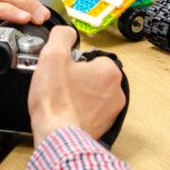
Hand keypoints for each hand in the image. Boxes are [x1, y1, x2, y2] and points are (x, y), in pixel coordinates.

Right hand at [28, 26, 125, 146]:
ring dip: (77, 95)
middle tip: (59, 85)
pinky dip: (78, 112)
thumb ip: (62, 36)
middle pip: (92, 76)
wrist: (57, 137)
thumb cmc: (57, 102)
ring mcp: (111, 112)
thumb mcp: (53, 55)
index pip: (91, 57)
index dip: (72, 61)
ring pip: (91, 95)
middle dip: (76, 79)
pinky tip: (64, 113)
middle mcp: (116, 92)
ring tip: (61, 100)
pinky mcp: (103, 127)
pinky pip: (90, 113)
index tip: (62, 69)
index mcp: (110, 71)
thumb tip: (67, 32)